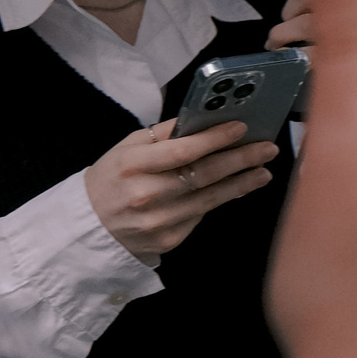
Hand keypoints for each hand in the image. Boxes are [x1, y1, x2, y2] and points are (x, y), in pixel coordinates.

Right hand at [83, 119, 276, 260]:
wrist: (89, 226)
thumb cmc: (112, 178)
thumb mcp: (128, 147)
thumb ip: (164, 133)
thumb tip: (202, 118)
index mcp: (132, 165)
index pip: (182, 150)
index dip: (215, 139)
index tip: (242, 128)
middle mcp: (146, 194)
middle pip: (203, 175)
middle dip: (241, 159)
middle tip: (267, 149)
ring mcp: (158, 221)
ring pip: (210, 198)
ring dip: (242, 183)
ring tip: (263, 170)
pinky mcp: (168, 240)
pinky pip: (201, 214)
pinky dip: (221, 199)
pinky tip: (237, 187)